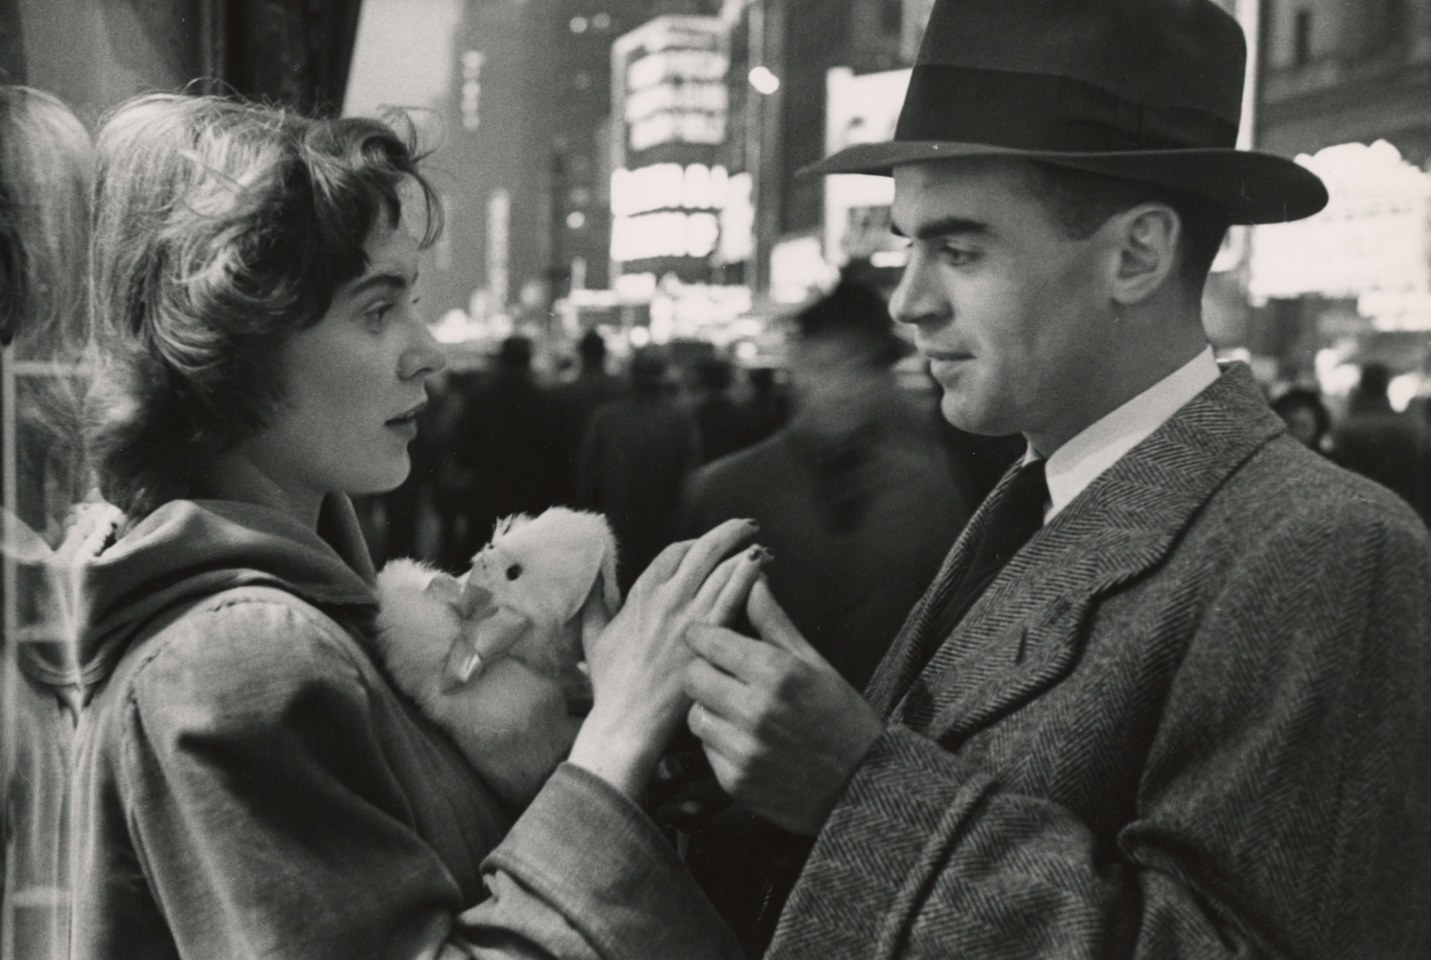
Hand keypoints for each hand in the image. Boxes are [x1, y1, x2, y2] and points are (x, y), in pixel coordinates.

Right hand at [568, 519, 767, 796]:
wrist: (627, 720)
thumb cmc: (610, 684)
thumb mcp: (593, 636)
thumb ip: (594, 602)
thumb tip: (591, 574)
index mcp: (640, 594)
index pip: (675, 552)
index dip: (696, 543)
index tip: (710, 545)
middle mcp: (665, 597)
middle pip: (702, 549)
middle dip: (728, 533)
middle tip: (747, 527)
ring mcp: (688, 614)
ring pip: (721, 566)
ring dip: (743, 550)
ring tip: (761, 546)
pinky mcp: (708, 635)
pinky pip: (733, 593)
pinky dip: (748, 573)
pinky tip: (762, 564)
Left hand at [683, 578, 882, 834]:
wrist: (863, 787)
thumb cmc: (841, 717)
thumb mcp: (814, 663)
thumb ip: (774, 622)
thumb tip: (751, 578)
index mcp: (777, 673)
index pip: (709, 641)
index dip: (705, 636)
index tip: (710, 639)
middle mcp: (756, 710)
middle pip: (693, 676)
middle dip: (704, 672)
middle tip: (724, 676)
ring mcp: (743, 750)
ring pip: (694, 715)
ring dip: (710, 710)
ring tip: (738, 711)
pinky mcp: (735, 782)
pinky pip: (706, 750)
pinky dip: (719, 743)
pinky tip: (747, 742)